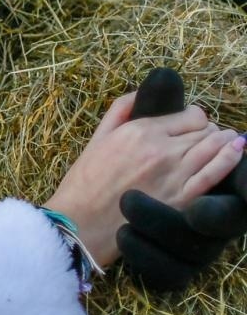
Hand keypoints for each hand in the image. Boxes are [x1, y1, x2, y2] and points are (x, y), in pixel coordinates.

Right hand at [44, 88, 242, 267]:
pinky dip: (230, 159)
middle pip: (203, 130)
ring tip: (228, 140)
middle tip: (207, 135)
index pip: (188, 115)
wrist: (82, 220)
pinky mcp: (183, 199)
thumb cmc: (85, 181)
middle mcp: (161, 150)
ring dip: (224, 141)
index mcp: (140, 131)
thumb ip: (120, 111)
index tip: (192, 124)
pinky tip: (237, 150)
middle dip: (208, 130)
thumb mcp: (97, 137)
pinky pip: (214, 174)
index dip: (195, 117)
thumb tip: (142, 94)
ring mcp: (174, 175)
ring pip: (212, 147)